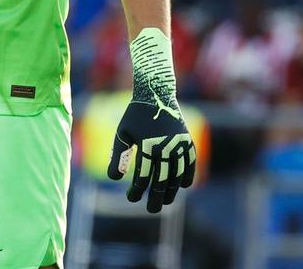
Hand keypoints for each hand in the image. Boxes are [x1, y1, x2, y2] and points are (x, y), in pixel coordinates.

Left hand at [107, 97, 196, 212]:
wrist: (156, 93)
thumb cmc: (135, 115)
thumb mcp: (123, 133)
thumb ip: (119, 156)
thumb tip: (113, 178)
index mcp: (148, 145)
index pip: (143, 175)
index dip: (137, 190)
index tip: (131, 198)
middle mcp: (166, 146)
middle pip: (162, 179)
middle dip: (156, 197)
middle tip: (151, 210)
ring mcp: (179, 144)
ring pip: (177, 174)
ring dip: (172, 190)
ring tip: (165, 201)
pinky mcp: (187, 140)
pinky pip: (189, 162)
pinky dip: (188, 174)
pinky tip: (183, 185)